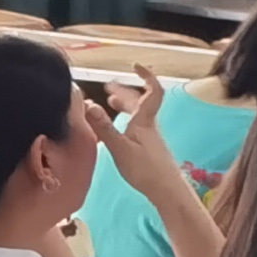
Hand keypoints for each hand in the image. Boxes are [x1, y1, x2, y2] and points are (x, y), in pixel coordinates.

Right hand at [89, 77, 183, 194]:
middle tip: (109, 86)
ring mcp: (150, 137)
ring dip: (124, 105)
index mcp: (145, 121)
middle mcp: (149, 126)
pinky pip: (135, 126)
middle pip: (140, 102)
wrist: (166, 190)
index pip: (152, 91)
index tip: (136, 66)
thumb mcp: (120, 148)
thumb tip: (89, 104)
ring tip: (110, 102)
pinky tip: (116, 129)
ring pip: (137, 114)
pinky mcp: (148, 148)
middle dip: (125, 91)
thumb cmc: (145, 169)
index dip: (147, 77)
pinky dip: (124, 120)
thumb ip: (104, 127)